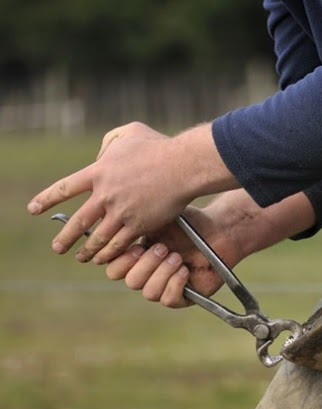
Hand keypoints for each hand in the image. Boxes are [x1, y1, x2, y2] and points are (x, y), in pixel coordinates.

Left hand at [28, 122, 236, 263]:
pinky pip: (121, 244)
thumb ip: (108, 144)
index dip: (47, 199)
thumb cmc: (159, 146)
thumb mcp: (129, 132)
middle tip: (57, 248)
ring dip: (88, 251)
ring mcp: (122, 212)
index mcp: (99, 172)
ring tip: (82, 258)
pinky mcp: (140, 224)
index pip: (65, 189)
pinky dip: (111, 253)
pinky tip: (106, 258)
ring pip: (98, 238)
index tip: (34, 209)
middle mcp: (106, 194)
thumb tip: (100, 157)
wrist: (183, 166)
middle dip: (65, 238)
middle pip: (78, 222)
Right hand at [105, 206, 239, 307]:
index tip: (137, 246)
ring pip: (149, 292)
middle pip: (131, 282)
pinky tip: (185, 269)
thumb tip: (112, 232)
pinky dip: (175, 283)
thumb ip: (133, 226)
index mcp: (136, 257)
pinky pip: (168, 299)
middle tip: (163, 248)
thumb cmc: (188, 224)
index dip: (121, 261)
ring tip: (177, 257)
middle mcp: (148, 275)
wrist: (217, 230)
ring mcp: (164, 287)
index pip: (114, 268)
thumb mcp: (156, 219)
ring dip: (163, 272)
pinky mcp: (183, 297)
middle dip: (146, 265)